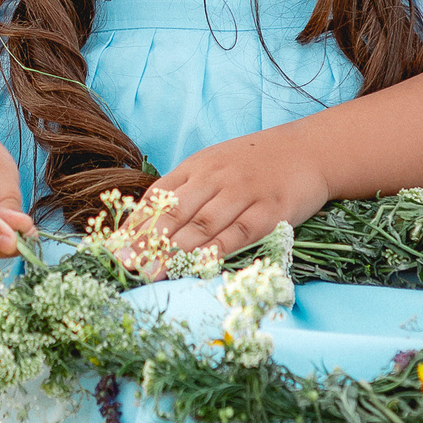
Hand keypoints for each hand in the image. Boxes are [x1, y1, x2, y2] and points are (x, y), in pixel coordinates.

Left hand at [129, 128, 328, 280]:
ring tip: (152, 271)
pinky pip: (239, 232)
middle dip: (147, 241)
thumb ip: (185, 191)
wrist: (308, 150)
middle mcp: (215, 177)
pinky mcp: (270, 210)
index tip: (114, 247)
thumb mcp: (214, 166)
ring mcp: (243, 193)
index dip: (135, 223)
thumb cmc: (254, 164)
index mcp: (196, 166)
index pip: (157, 196)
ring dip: (174, 251)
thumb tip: (145, 224)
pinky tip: (198, 265)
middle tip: (126, 265)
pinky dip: (218, 250)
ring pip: (202, 224)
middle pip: (175, 212)